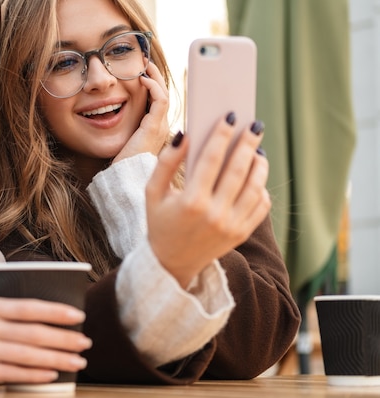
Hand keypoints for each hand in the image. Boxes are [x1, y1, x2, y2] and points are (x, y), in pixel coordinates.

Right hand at [0, 298, 90, 384]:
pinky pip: (9, 373)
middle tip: (85, 343)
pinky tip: (50, 375)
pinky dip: (32, 374)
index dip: (56, 312)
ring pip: (26, 354)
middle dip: (64, 338)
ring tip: (77, 361)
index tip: (78, 315)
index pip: (29, 307)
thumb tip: (35, 321)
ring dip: (56, 358)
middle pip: (34, 333)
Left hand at [113, 62, 170, 162]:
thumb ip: (125, 128)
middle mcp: (162, 127)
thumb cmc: (122, 163)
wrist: (125, 178)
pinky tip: (142, 79)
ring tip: (145, 64)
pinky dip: (153, 86)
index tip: (144, 72)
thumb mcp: (124, 140)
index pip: (160, 101)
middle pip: (164, 94)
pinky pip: (160, 100)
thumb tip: (112, 114)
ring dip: (155, 77)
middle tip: (145, 62)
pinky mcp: (154, 126)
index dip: (154, 85)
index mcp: (156, 130)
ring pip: (164, 94)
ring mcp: (161, 126)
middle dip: (156, 76)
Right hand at [145, 115, 270, 286]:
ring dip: (259, 164)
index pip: (212, 159)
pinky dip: (261, 187)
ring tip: (257, 150)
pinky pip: (260, 205)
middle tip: (254, 125)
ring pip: (255, 186)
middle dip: (248, 143)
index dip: (222, 135)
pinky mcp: (242, 234)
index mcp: (191, 202)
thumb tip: (185, 135)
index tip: (229, 117)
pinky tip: (255, 175)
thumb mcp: (152, 193)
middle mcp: (215, 214)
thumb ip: (166, 163)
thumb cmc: (160, 222)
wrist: (171, 263)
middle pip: (238, 169)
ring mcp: (232, 226)